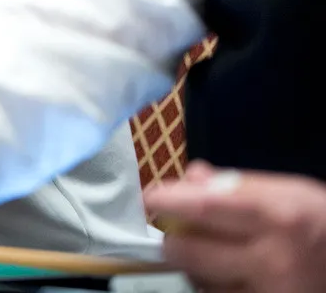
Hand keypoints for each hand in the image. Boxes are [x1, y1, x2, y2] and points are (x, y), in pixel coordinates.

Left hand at [144, 160, 325, 292]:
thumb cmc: (318, 224)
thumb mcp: (289, 193)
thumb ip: (237, 185)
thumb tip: (191, 178)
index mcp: (277, 218)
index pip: (204, 208)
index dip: (168, 202)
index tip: (150, 198)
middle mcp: (272, 262)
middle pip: (189, 252)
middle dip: (172, 240)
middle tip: (175, 231)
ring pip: (199, 282)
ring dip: (194, 267)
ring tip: (216, 254)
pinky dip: (213, 286)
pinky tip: (231, 275)